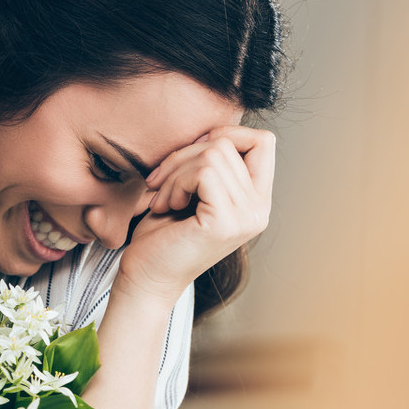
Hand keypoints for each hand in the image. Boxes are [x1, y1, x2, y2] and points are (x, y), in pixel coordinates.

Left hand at [123, 125, 274, 304]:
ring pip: (213, 155)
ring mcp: (246, 217)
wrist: (145, 277)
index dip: (225, 135)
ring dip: (175, 172)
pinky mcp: (225, 222)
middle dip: (184, 156)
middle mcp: (259, 209)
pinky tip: (166, 206)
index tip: (189, 157)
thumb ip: (209, 163)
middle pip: (228, 143)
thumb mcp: (191, 190)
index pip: (263, 141)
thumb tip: (213, 131)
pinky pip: (204, 172)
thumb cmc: (161, 235)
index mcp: (255, 200)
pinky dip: (176, 182)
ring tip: (163, 200)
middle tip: (160, 184)